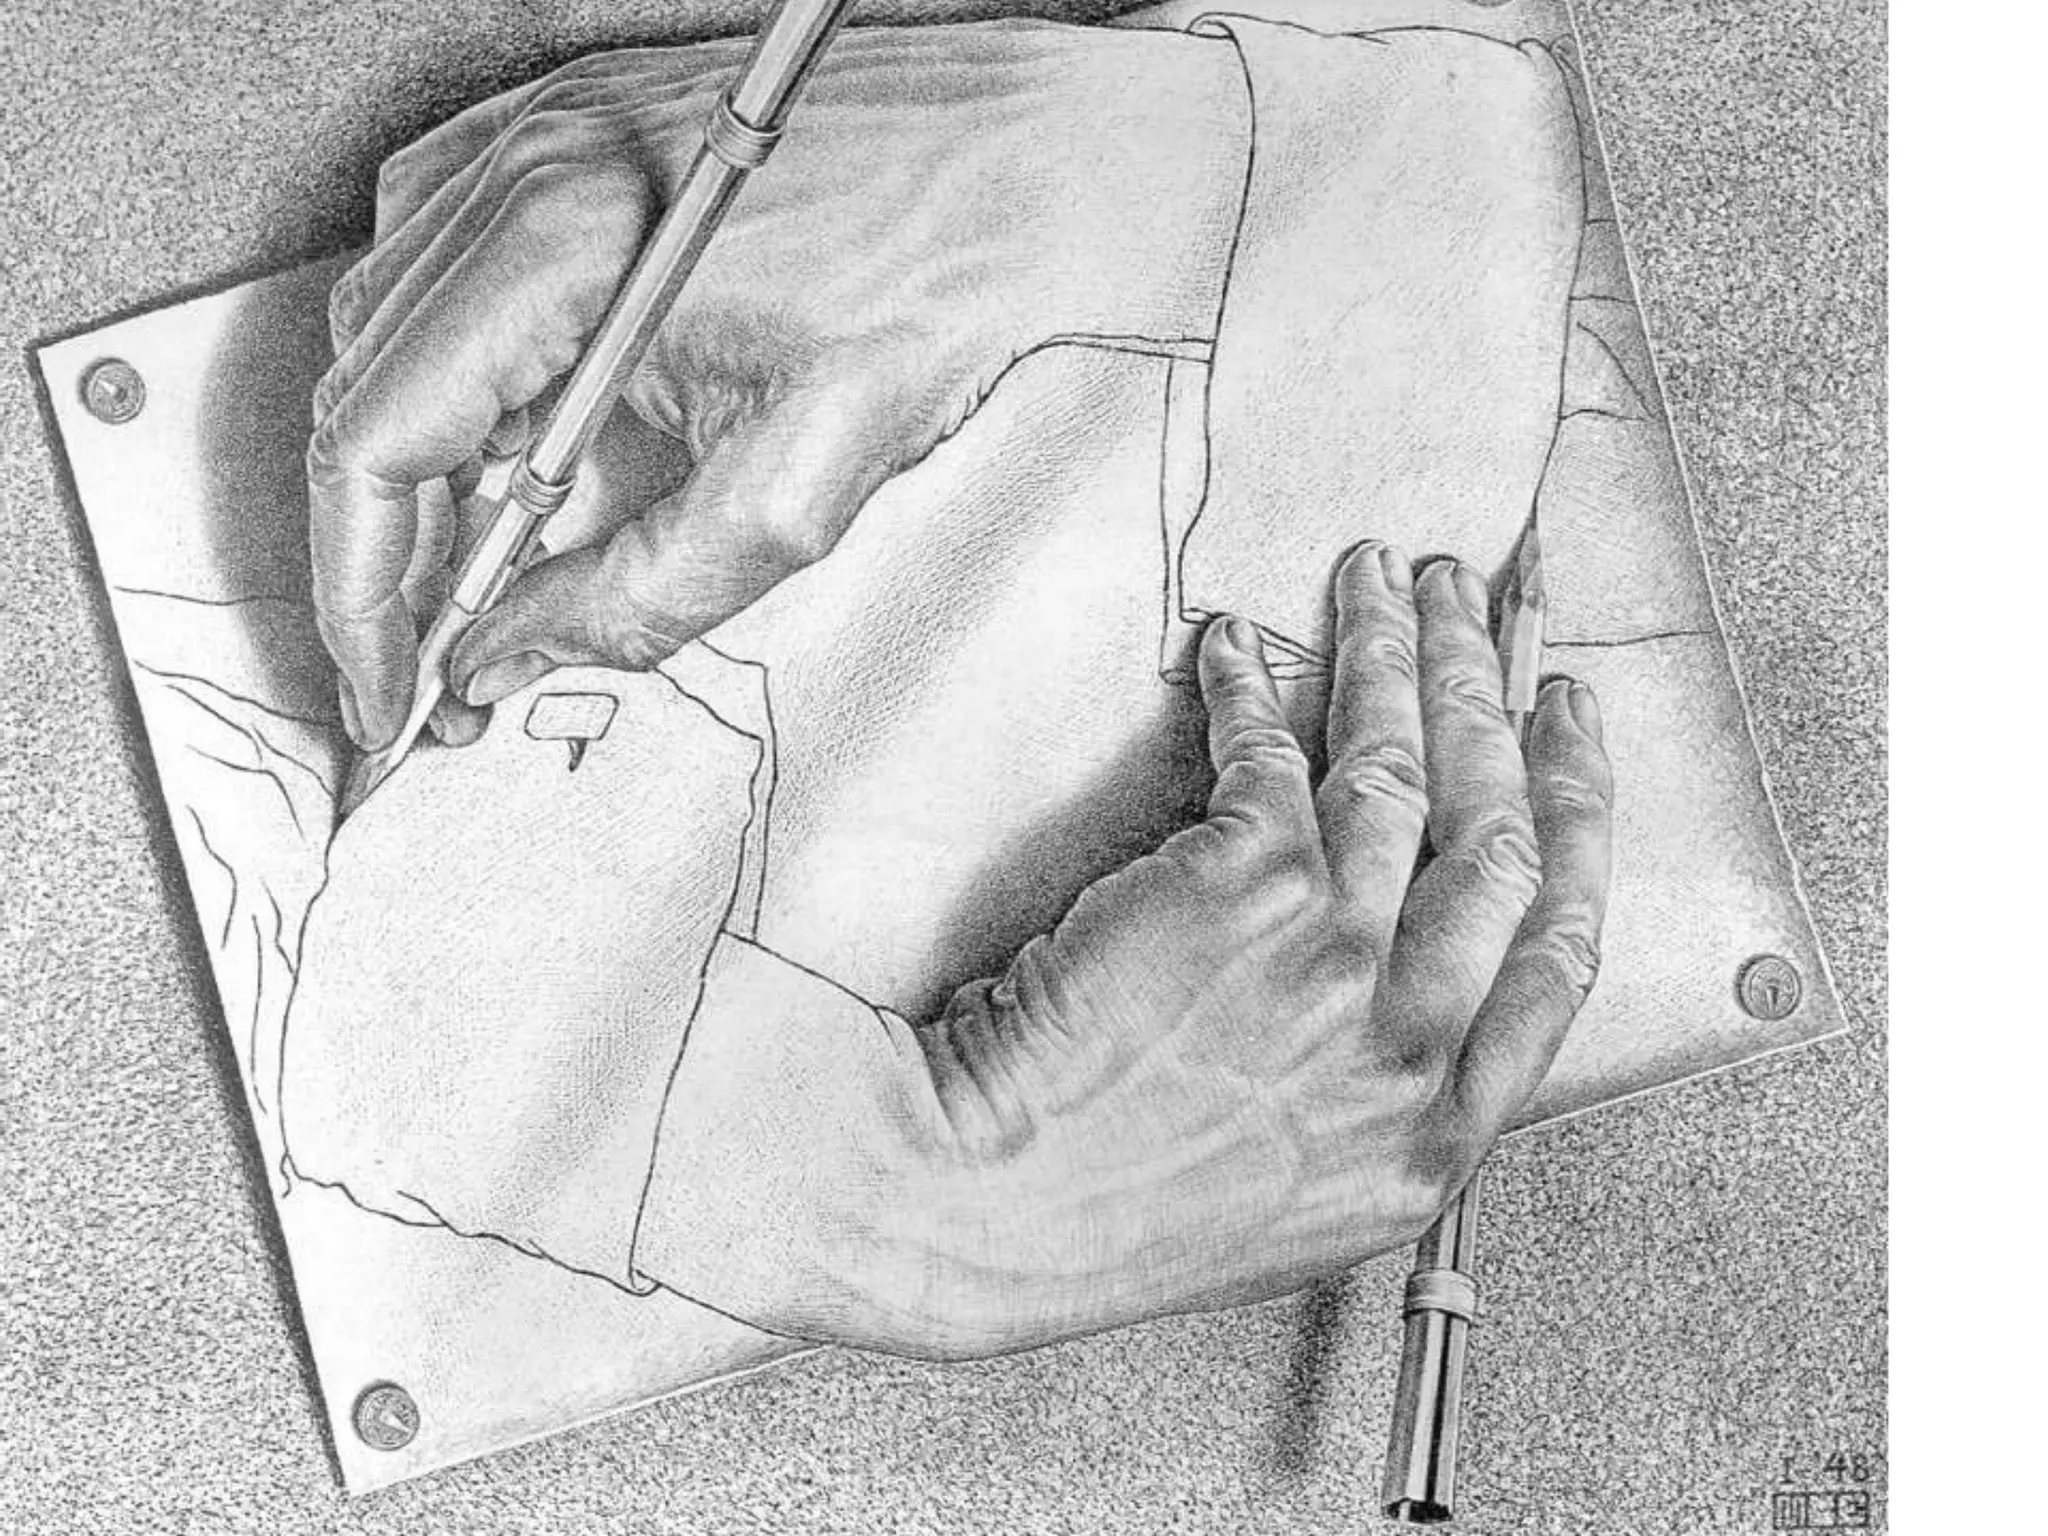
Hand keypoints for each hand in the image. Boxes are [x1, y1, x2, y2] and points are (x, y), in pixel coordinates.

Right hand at [308, 21, 1247, 747]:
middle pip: (360, 391)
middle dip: (382, 551)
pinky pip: (435, 265)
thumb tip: (510, 660)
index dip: (360, 593)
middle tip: (437, 662)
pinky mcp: (559, 132)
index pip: (376, 443)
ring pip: (382, 333)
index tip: (391, 693)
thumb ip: (639, 596)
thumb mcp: (804, 484)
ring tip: (485, 569)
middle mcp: (516, 171)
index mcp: (562, 248)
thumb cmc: (949, 282)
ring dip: (412, 467)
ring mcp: (528, 138)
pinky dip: (447, 372)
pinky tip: (516, 440)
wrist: (1038, 157)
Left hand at [786, 549, 1613, 1357]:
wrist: (991, 1207)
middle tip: (1482, 616)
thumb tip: (1407, 995)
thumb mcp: (1298, 1202)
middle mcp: (1410, 1044)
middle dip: (1497, 702)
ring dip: (1399, 654)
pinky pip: (1270, 749)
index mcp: (1436, 1135)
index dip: (1579, 820)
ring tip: (1384, 580)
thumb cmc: (1110, 1210)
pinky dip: (1254, 682)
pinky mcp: (1243, 887)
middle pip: (1500, 836)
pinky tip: (1237, 642)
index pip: (1560, 952)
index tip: (1568, 739)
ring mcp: (1337, 960)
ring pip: (1403, 770)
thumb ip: (1377, 1106)